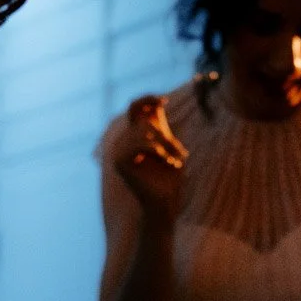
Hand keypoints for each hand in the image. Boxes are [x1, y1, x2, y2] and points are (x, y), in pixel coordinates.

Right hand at [110, 96, 186, 219]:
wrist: (164, 201)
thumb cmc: (169, 176)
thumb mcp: (168, 144)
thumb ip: (160, 124)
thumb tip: (158, 101)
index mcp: (133, 135)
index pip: (134, 107)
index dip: (146, 99)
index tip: (165, 101)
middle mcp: (123, 141)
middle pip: (145, 122)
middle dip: (167, 136)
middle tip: (182, 154)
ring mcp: (118, 151)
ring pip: (144, 131)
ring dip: (165, 145)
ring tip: (175, 160)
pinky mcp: (119, 161)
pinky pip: (141, 144)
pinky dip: (158, 151)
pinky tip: (166, 162)